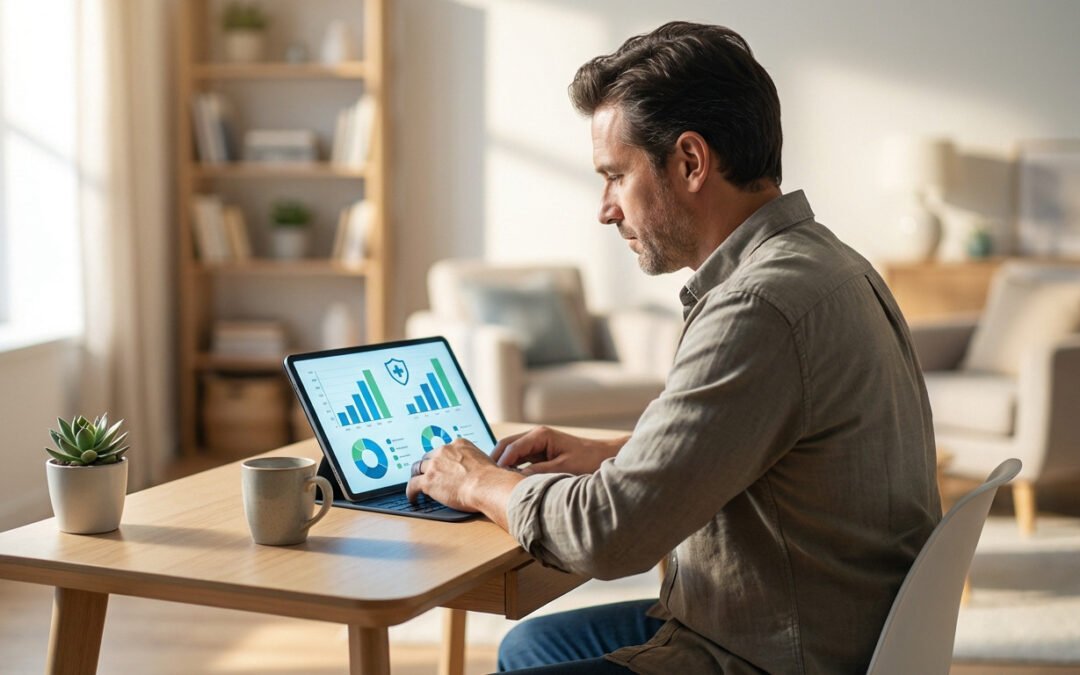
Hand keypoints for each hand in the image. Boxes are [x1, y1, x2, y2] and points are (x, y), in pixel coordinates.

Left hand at [406, 438, 522, 528]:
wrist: (487, 486)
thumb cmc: (492, 478)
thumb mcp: (484, 461)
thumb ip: (473, 462)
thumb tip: (476, 471)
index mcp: (458, 444)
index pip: (443, 450)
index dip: (440, 460)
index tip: (439, 466)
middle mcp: (444, 451)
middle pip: (428, 458)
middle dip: (427, 467)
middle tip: (426, 476)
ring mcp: (434, 465)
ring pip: (417, 469)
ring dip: (416, 477)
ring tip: (416, 486)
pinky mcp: (428, 481)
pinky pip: (412, 485)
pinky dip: (411, 492)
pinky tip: (413, 498)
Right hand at [491, 426, 627, 475]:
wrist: (604, 457)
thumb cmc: (588, 460)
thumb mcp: (563, 469)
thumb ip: (540, 472)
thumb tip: (517, 479)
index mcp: (540, 435)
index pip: (512, 447)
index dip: (501, 463)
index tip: (492, 479)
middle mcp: (535, 436)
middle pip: (506, 446)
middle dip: (495, 460)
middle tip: (486, 479)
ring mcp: (536, 444)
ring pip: (511, 452)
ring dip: (503, 464)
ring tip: (493, 482)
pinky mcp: (539, 453)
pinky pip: (519, 458)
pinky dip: (512, 467)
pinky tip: (508, 480)